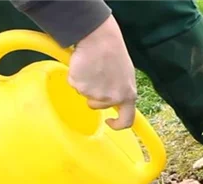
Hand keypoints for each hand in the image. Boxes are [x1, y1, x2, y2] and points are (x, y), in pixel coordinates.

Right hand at [68, 15, 136, 129]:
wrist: (100, 39)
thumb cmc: (114, 53)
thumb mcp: (126, 76)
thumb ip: (122, 91)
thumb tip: (117, 102)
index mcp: (128, 95)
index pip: (127, 121)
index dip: (118, 125)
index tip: (109, 121)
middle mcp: (112, 98)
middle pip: (98, 106)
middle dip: (94, 96)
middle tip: (95, 77)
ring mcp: (95, 94)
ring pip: (85, 95)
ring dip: (86, 84)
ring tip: (92, 68)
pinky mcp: (80, 86)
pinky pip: (74, 85)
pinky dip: (76, 76)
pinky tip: (83, 65)